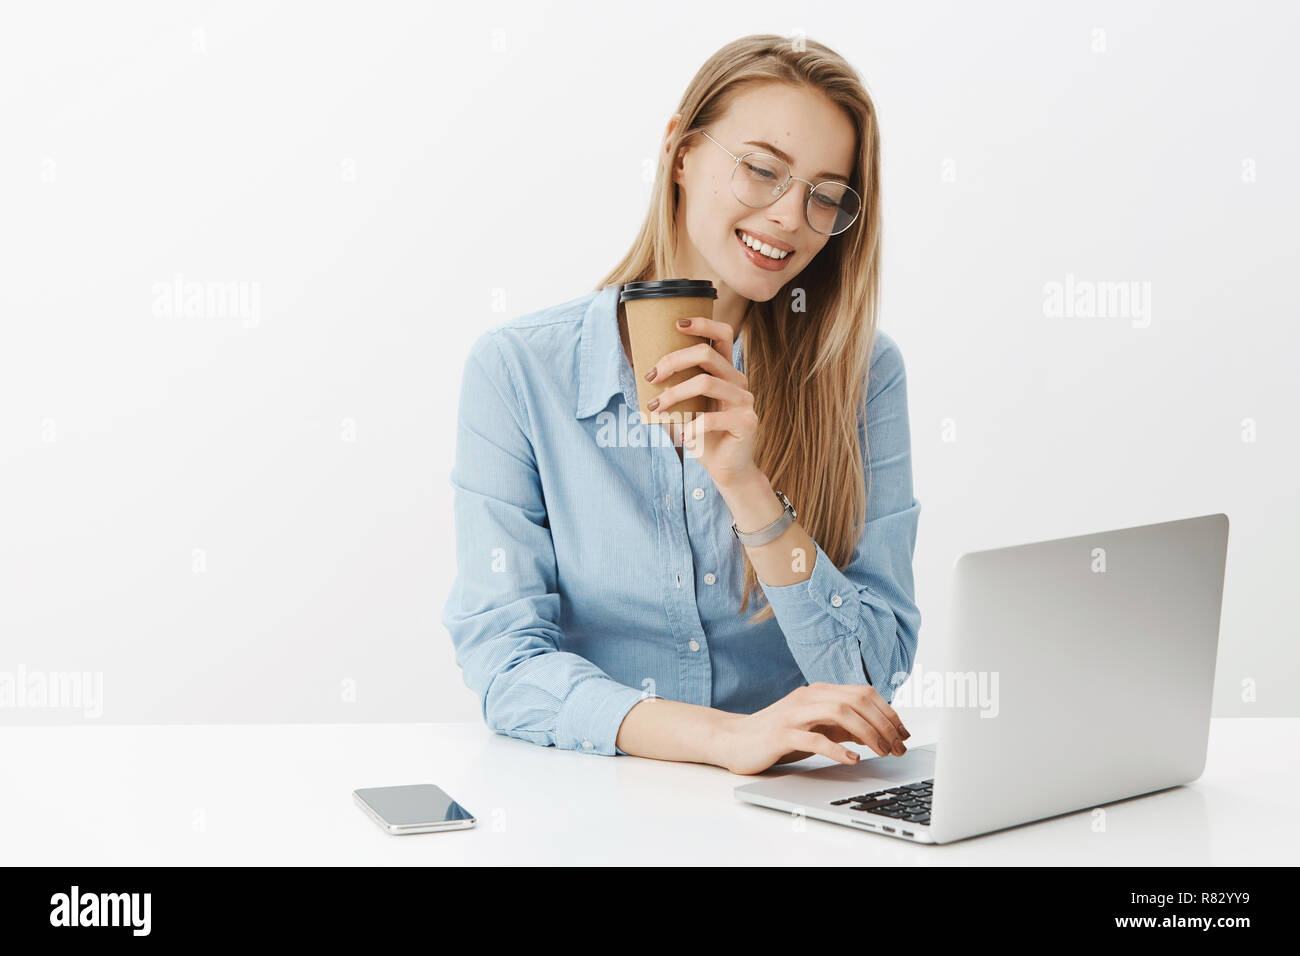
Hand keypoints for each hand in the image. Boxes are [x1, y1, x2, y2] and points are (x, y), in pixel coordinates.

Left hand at [646, 315, 758, 487]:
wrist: (727, 469)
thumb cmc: (703, 436)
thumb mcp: (684, 409)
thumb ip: (670, 391)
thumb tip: (639, 373)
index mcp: (726, 372)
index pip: (722, 334)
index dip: (702, 323)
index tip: (676, 323)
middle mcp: (738, 381)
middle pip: (707, 353)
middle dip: (674, 360)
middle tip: (651, 376)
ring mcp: (745, 400)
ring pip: (706, 382)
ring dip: (674, 394)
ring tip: (655, 407)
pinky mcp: (747, 422)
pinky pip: (713, 418)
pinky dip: (692, 427)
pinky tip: (683, 437)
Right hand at [713, 682, 910, 775]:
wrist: (732, 739)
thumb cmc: (776, 735)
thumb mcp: (816, 727)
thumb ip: (842, 726)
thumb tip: (877, 732)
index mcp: (818, 692)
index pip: (863, 693)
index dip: (889, 712)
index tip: (904, 734)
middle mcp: (808, 697)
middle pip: (857, 700)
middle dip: (884, 723)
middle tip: (899, 746)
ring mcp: (794, 714)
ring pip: (840, 712)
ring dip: (868, 733)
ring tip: (882, 751)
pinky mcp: (780, 734)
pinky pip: (814, 738)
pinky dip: (837, 748)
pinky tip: (851, 759)